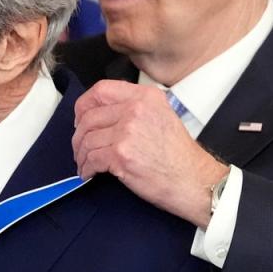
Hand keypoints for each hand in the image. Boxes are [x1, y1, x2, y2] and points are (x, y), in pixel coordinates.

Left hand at [72, 80, 227, 227]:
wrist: (194, 180)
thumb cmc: (179, 155)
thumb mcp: (161, 116)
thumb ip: (134, 108)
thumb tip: (102, 115)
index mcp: (145, 97)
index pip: (101, 90)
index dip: (84, 105)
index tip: (80, 119)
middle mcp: (135, 110)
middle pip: (89, 117)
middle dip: (79, 136)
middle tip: (79, 147)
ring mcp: (127, 132)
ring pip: (87, 139)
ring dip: (81, 154)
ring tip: (85, 163)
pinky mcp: (121, 155)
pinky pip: (91, 158)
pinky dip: (86, 168)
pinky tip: (90, 173)